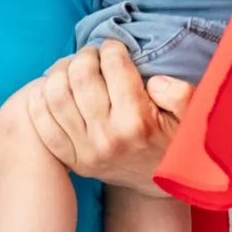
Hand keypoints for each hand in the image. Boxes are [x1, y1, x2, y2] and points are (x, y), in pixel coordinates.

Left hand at [23, 41, 178, 186]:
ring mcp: (85, 151)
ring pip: (55, 96)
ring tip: (72, 68)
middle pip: (80, 77)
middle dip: (85, 55)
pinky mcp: (72, 160)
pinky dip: (40, 100)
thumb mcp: (191, 116)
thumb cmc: (176, 141)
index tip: (114, 47)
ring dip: (60, 72)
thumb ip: (180, 94)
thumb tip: (155, 81)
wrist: (161, 183)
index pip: (114, 66)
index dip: (112, 48)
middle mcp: (108, 137)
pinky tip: (54, 88)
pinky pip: (42, 124)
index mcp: (137, 121)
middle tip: (92, 54)